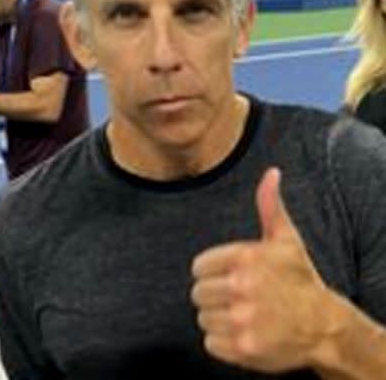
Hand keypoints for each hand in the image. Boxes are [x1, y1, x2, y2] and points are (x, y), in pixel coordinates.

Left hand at [190, 167, 336, 372]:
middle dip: (216, 297)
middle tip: (240, 299)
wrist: (325, 326)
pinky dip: (224, 342)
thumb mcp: (285, 240)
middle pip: (198, 293)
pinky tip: (245, 334)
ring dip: (219, 320)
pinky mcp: (243, 348)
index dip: (213, 273)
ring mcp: (242, 320)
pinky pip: (210, 343)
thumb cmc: (300, 280)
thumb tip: (271, 173)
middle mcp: (240, 287)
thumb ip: (270, 206)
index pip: (198, 267)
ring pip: (203, 318)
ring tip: (245, 315)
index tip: (233, 277)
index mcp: (244, 258)